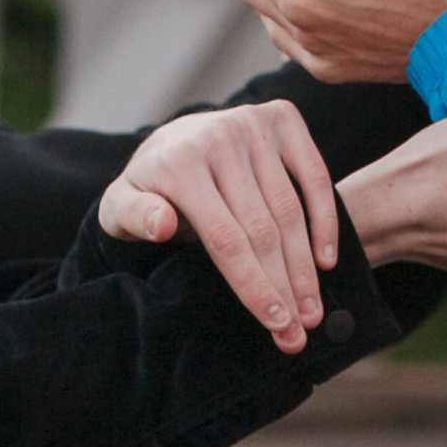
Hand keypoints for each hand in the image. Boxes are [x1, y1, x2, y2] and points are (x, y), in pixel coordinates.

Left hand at [93, 100, 340, 349]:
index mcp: (179, 162)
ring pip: (289, 207)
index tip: (275, 323)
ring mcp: (253, 122)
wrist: (171, 140)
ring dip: (305, 264)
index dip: (253, 284)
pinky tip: (325, 259)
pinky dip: (325, 218)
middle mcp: (219, 135)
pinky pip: (314, 174)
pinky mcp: (281, 117)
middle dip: (285, 285)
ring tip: (313, 308)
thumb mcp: (120, 205)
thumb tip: (161, 225)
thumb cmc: (149, 187)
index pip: (224, 237)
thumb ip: (133, 216)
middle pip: (262, 227)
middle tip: (301, 330)